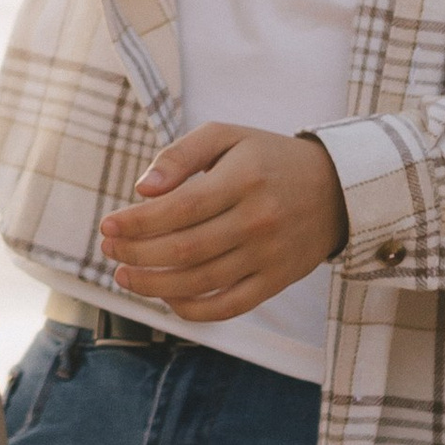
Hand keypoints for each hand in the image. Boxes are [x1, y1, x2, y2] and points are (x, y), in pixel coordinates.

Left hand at [98, 123, 350, 321]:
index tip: (108, 226)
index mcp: (244, 179)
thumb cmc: (268, 158)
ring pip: (201, 282)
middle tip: (109, 251)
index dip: (137, 222)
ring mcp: (269, 255)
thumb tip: (142, 189)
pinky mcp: (276, 281)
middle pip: (185, 249)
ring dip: (153, 284)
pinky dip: (191, 309)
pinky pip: (228, 306)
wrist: (336, 188)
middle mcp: (259, 220)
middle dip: (137, 254)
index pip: (179, 208)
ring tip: (124, 276)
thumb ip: (180, 154)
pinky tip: (165, 297)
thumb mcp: (227, 136)